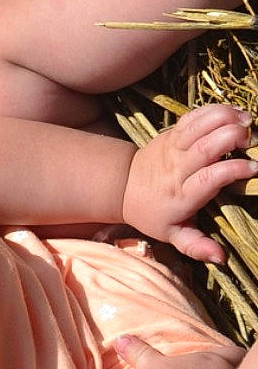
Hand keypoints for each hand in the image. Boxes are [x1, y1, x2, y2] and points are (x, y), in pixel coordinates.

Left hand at [121, 104, 257, 261]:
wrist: (123, 187)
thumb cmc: (154, 213)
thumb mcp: (172, 234)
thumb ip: (196, 246)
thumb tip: (221, 258)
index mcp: (181, 194)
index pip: (208, 178)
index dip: (232, 170)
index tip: (254, 168)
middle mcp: (177, 168)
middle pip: (205, 147)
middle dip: (231, 137)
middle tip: (252, 138)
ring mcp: (173, 147)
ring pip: (200, 126)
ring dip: (226, 118)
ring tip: (249, 121)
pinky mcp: (172, 133)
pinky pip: (194, 116)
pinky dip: (215, 110)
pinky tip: (235, 113)